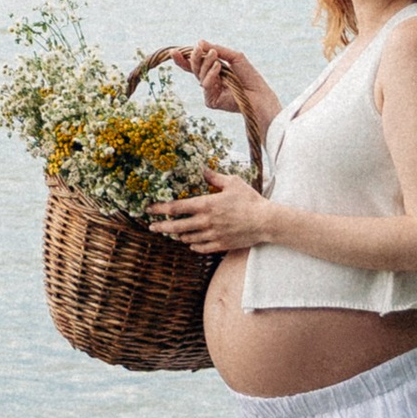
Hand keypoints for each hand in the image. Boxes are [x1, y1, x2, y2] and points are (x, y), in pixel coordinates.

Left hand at [152, 176, 273, 257]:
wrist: (266, 221)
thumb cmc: (250, 200)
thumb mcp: (232, 183)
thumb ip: (215, 177)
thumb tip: (202, 169)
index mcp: (206, 204)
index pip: (177, 207)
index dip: (161, 208)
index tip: (150, 209)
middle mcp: (206, 221)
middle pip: (177, 226)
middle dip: (162, 226)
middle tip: (152, 227)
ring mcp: (213, 235)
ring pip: (188, 237)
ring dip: (178, 235)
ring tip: (172, 232)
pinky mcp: (221, 244)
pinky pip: (201, 248)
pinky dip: (193, 245)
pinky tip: (190, 242)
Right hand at [173, 43, 247, 113]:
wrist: (259, 94)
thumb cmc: (249, 76)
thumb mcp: (233, 57)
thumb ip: (216, 49)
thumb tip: (199, 42)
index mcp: (214, 71)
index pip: (195, 65)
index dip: (183, 59)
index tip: (173, 51)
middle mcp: (210, 81)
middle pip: (194, 68)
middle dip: (195, 57)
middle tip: (199, 48)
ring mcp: (209, 91)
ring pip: (198, 75)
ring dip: (206, 64)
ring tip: (216, 58)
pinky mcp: (211, 101)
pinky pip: (205, 85)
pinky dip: (210, 75)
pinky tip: (219, 68)